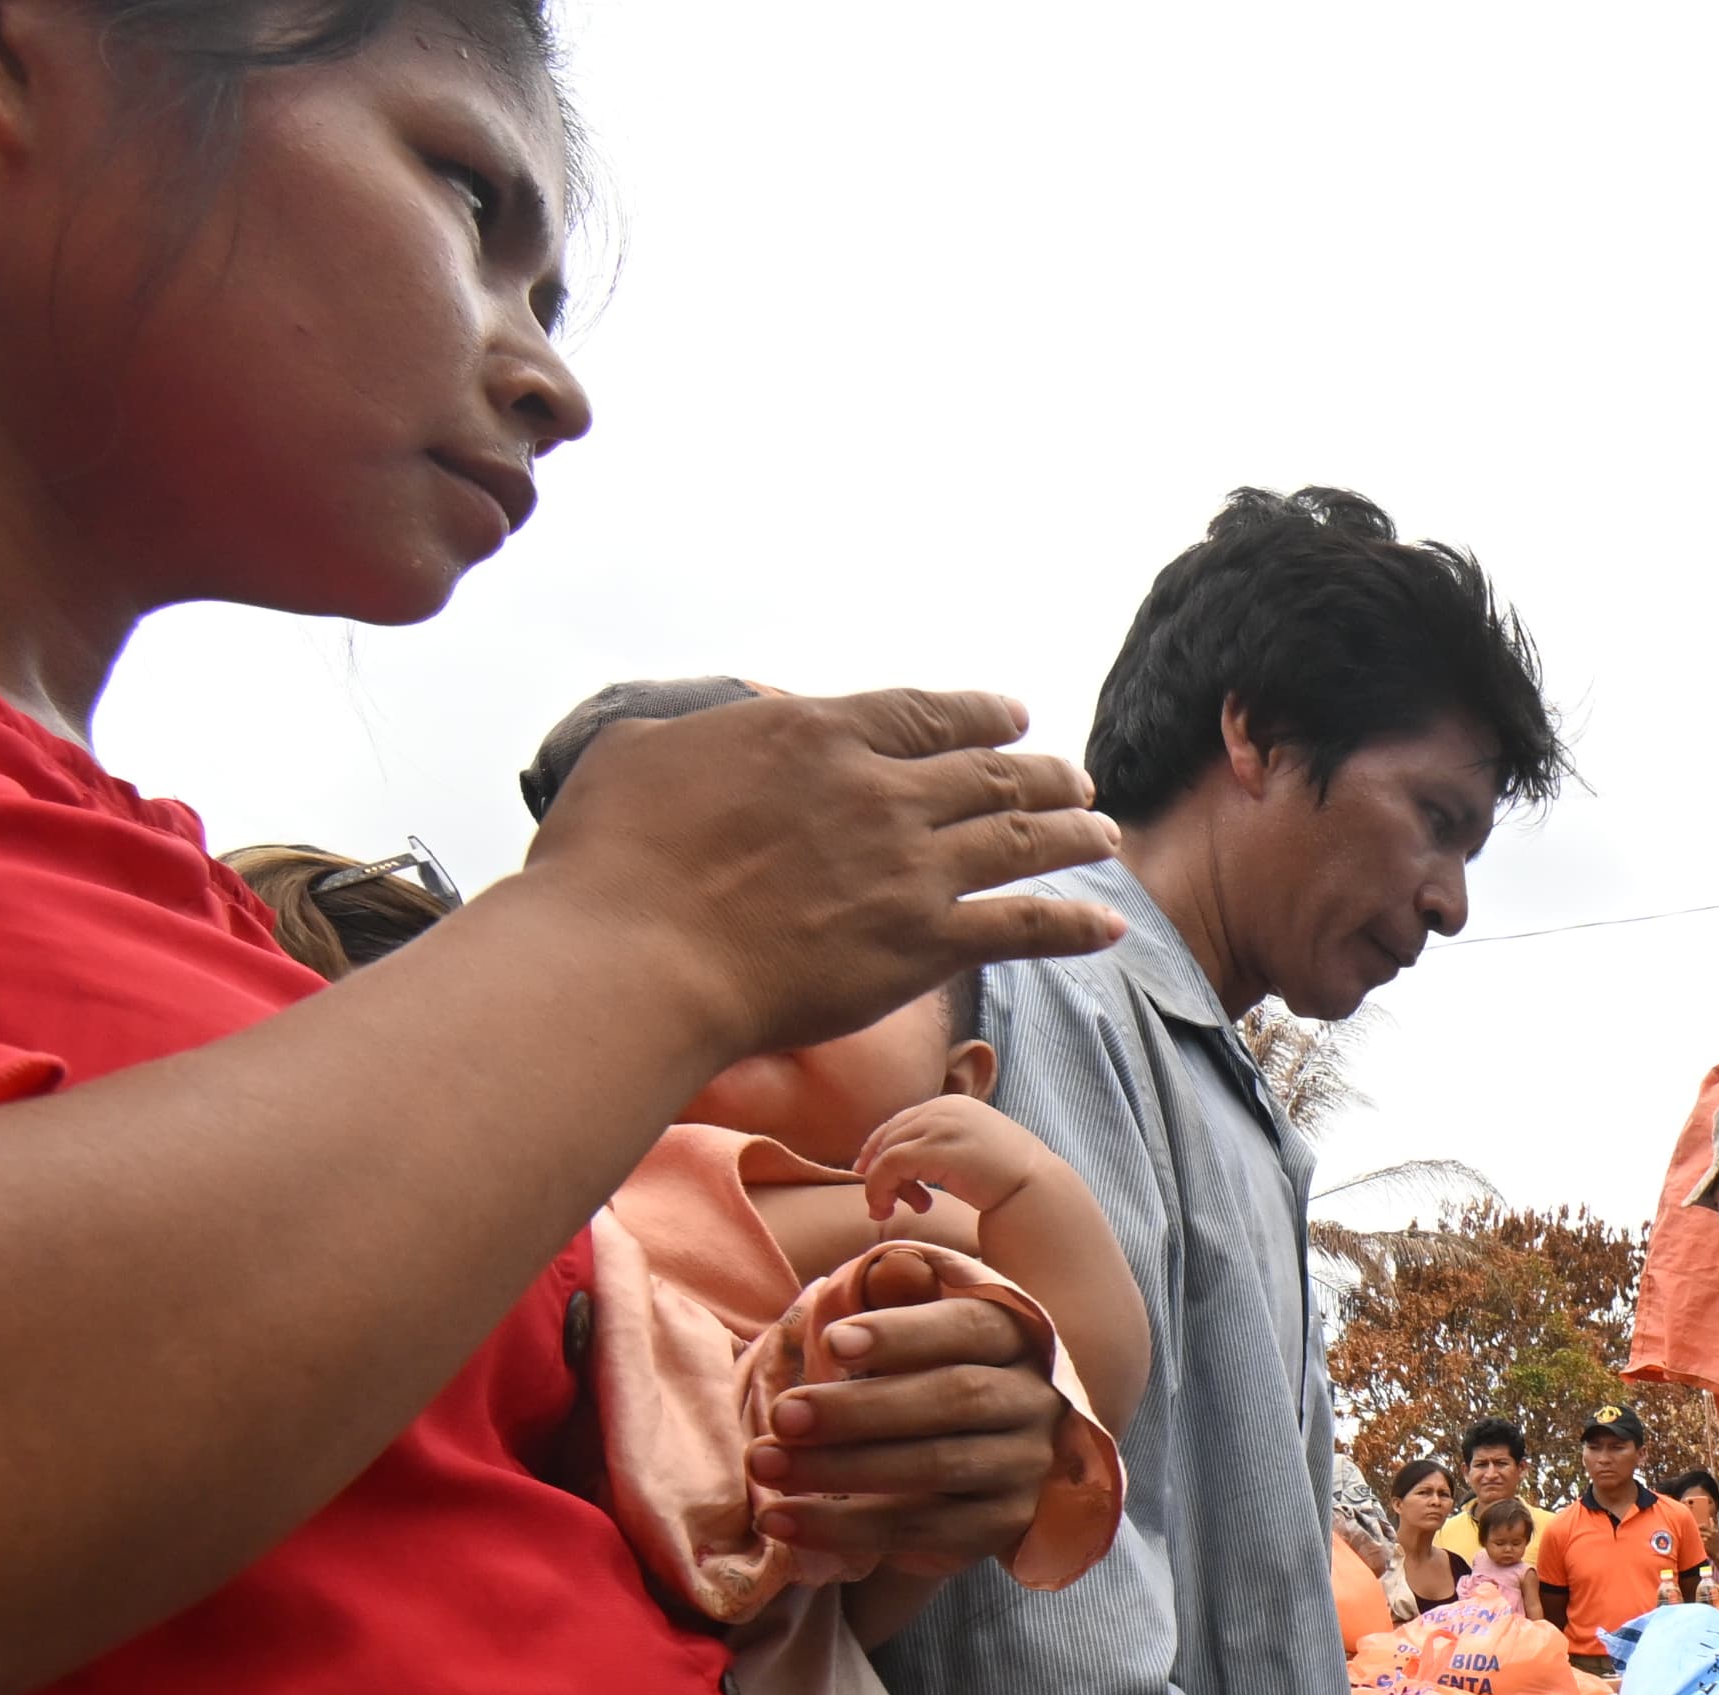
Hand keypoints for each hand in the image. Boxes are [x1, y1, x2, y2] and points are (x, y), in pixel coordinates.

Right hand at [523, 686, 1124, 1064]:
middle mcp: (879, 790)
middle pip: (988, 771)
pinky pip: (1023, 926)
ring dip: (1073, 832)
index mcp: (814, 732)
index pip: (920, 713)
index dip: (977, 714)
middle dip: (1042, 770)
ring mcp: (910, 867)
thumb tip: (720, 733)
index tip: (1011, 716)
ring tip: (1105, 832)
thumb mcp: (641, 753)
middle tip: (1076, 777)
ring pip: (1021, 837)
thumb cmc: (610, 863)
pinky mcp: (922, 944)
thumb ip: (701, 736)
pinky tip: (1109, 925)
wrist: (634, 957)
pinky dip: (1073, 923)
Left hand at [748, 1249, 1073, 1572]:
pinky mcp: (999, 1528)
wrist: (984, 1469)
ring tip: (765, 1464)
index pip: (969, 1329)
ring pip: (936, 1468)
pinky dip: (842, 1528)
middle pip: (955, 1399)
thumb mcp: (925, 1337)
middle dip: (859, 1409)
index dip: (902, 1335)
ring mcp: (1023, 1469)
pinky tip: (781, 1519)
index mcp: (1016, 1340)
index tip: (832, 1341)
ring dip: (839, 1470)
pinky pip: (920, 1531)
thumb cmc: (933, 1382)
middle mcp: (1035, 1403)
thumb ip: (905, 1306)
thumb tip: (888, 1272)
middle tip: (782, 1414)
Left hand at [857, 1094, 1051, 1220]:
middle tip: (885, 1204)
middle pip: (889, 1136)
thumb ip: (942, 1143)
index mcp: (952, 1104)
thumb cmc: (1008, 1178)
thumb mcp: (970, 1148)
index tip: (872, 1177)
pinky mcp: (933, 1149)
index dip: (879, 1150)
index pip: (900, 1122)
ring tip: (890, 1211)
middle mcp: (942, 1108)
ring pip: (885, 1152)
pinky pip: (888, 1166)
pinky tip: (891, 1210)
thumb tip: (906, 1158)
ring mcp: (938, 1126)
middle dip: (878, 1172)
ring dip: (879, 1186)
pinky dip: (880, 1189)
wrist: (1035, 1188)